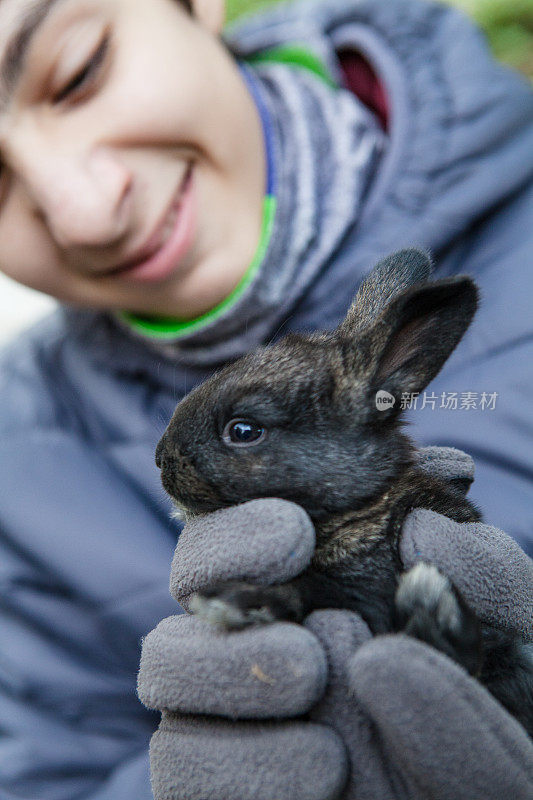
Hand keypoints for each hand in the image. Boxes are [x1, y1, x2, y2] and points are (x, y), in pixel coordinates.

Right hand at [138, 448, 532, 798]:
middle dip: (221, 575)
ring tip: (312, 680)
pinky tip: (325, 766)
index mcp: (310, 575)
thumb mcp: (510, 637)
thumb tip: (420, 527)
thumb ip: (489, 573)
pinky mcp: (209, 775)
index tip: (294, 533)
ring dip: (227, 670)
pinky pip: (178, 761)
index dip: (240, 518)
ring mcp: (221, 704)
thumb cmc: (491, 703)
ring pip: (162, 663)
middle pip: (186, 579)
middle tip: (299, 605)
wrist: (474, 792)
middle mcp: (255, 627)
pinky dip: (237, 761)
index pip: (240, 518)